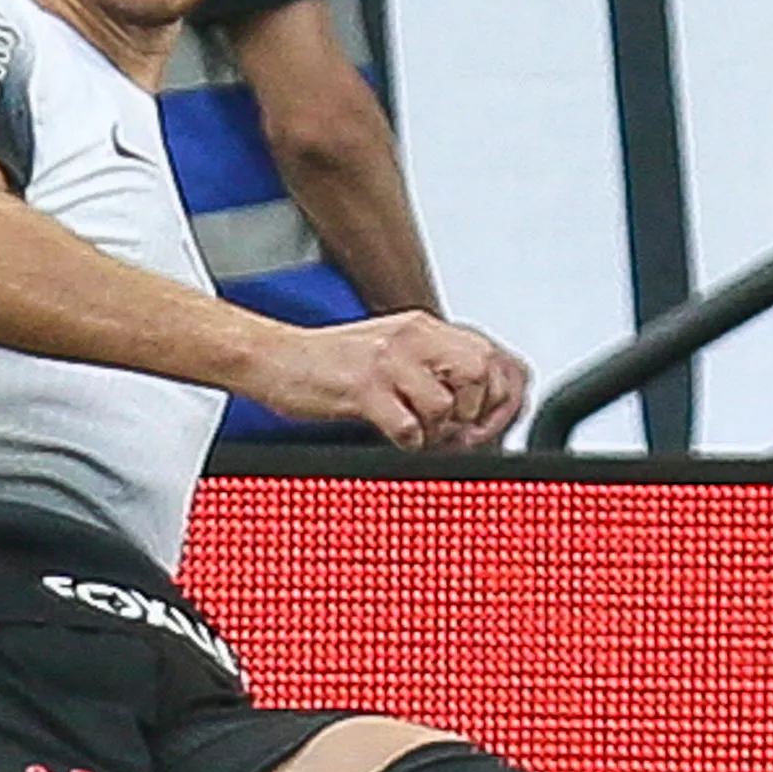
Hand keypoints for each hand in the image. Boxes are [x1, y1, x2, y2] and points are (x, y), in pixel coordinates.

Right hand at [247, 311, 514, 448]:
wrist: (272, 357)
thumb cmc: (326, 361)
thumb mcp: (388, 350)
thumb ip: (429, 367)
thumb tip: (472, 405)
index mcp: (421, 328)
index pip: (491, 354)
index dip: (500, 395)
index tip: (488, 420)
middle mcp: (410, 338)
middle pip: (480, 371)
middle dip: (476, 412)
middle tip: (458, 433)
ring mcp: (387, 362)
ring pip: (446, 404)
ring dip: (438, 432)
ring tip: (419, 435)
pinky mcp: (363, 390)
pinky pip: (408, 427)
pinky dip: (408, 443)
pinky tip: (395, 438)